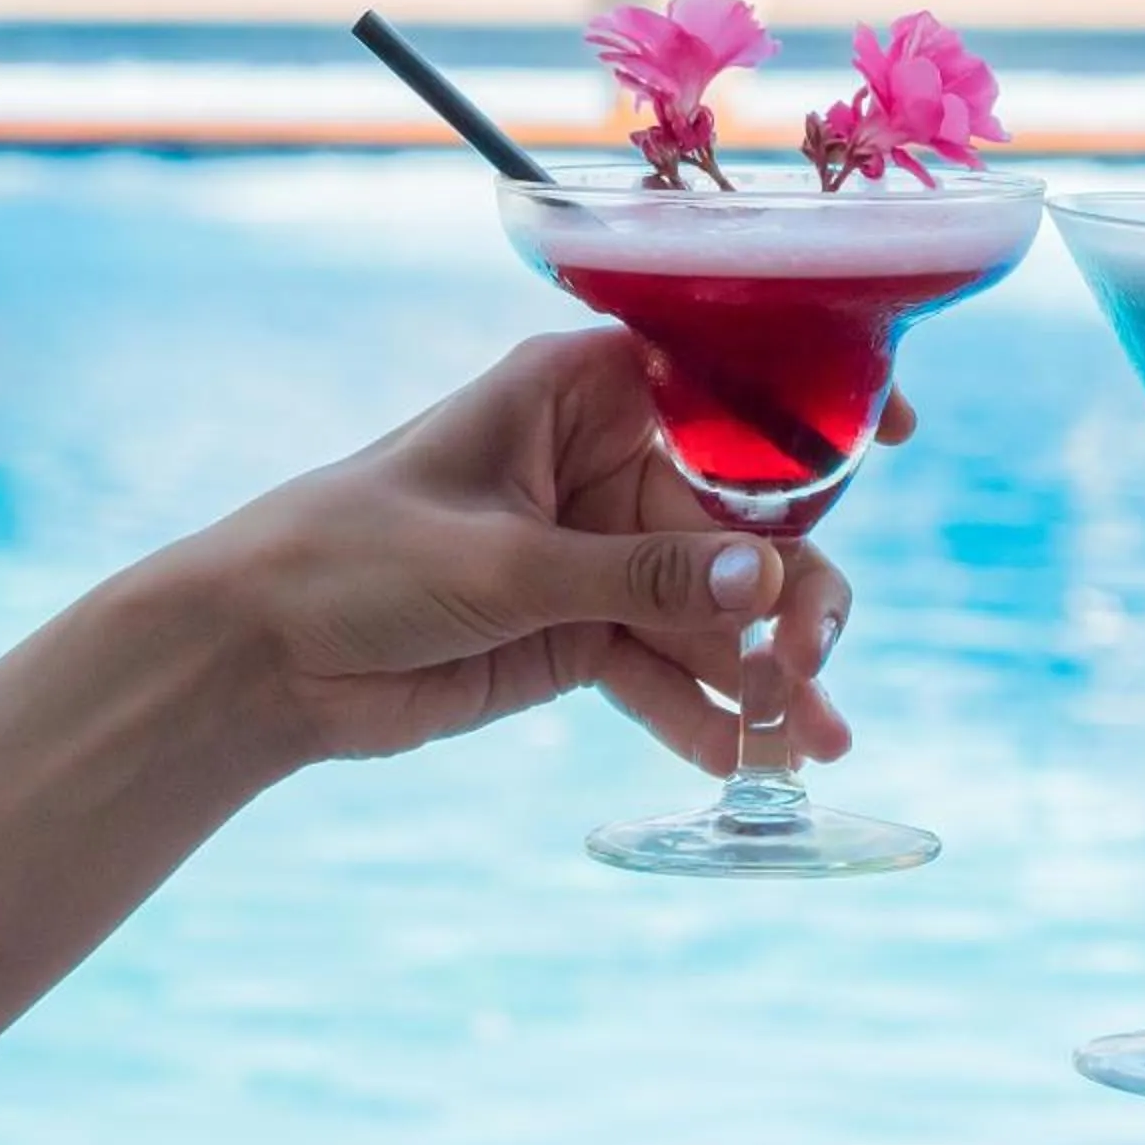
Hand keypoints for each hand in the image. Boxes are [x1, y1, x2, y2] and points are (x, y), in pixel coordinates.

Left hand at [170, 331, 905, 769]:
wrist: (252, 660)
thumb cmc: (349, 558)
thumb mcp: (503, 563)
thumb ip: (640, 580)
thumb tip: (769, 589)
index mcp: (583, 392)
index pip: (726, 382)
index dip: (815, 407)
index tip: (892, 433)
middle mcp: (605, 464)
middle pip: (739, 526)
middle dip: (790, 600)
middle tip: (815, 668)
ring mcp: (596, 555)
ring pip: (712, 611)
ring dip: (762, 676)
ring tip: (811, 744)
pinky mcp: (577, 634)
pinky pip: (664, 671)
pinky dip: (702, 715)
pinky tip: (745, 761)